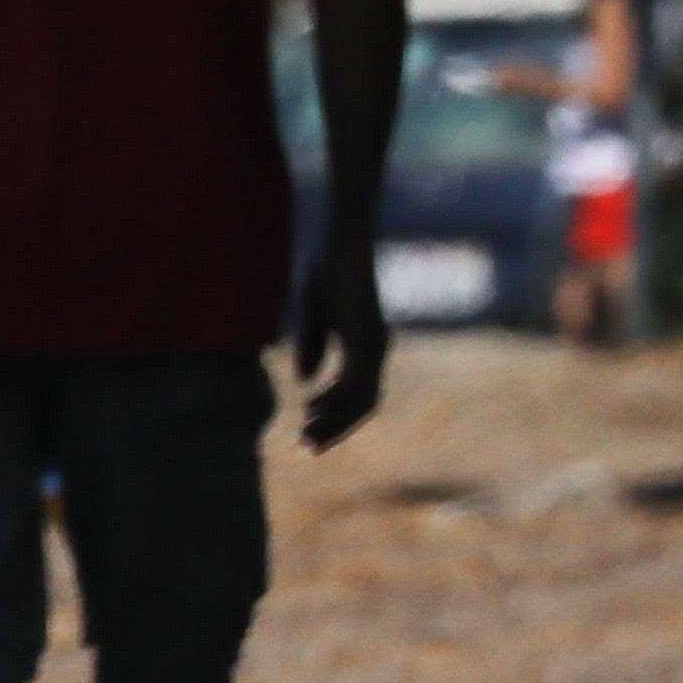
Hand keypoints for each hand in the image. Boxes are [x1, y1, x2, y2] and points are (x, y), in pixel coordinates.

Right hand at [291, 227, 390, 449]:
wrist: (346, 235)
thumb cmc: (329, 266)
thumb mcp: (314, 312)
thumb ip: (313, 345)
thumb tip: (307, 381)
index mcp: (366, 345)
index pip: (358, 395)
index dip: (336, 418)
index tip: (307, 433)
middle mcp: (376, 348)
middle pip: (363, 404)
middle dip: (335, 428)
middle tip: (306, 447)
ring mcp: (374, 343)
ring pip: (361, 398)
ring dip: (334, 420)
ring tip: (306, 434)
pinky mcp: (365, 335)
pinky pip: (356, 379)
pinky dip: (335, 398)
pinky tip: (312, 405)